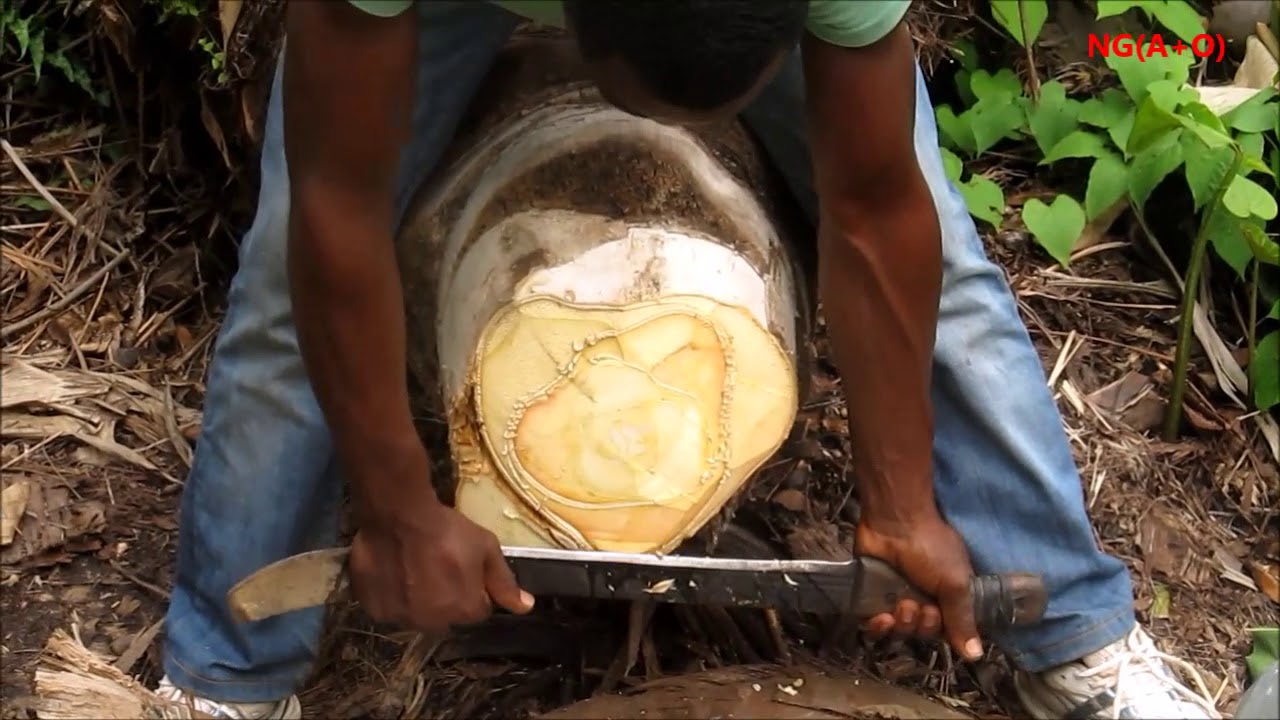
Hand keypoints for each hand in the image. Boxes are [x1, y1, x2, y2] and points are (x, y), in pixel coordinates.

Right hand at [346, 455, 533, 632]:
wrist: (398, 514)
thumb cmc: (446, 530)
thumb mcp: (485, 548)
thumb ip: (504, 582)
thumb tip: (526, 607)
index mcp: (465, 610)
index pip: (478, 609)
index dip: (474, 587)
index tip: (463, 567)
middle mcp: (434, 623)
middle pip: (447, 616)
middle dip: (446, 597)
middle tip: (437, 566)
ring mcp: (402, 619)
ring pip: (417, 615)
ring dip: (418, 600)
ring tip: (412, 569)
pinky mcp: (376, 610)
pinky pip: (390, 610)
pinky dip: (393, 597)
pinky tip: (394, 572)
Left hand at [855, 513, 982, 660]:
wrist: (895, 522)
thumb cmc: (931, 548)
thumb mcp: (955, 584)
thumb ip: (963, 620)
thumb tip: (976, 656)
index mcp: (947, 596)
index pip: (947, 629)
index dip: (943, 631)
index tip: (941, 619)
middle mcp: (923, 599)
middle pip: (923, 633)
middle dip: (922, 625)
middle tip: (920, 606)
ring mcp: (896, 598)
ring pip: (900, 632)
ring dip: (903, 623)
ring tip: (902, 604)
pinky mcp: (871, 597)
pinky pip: (874, 627)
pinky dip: (879, 627)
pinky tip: (882, 618)